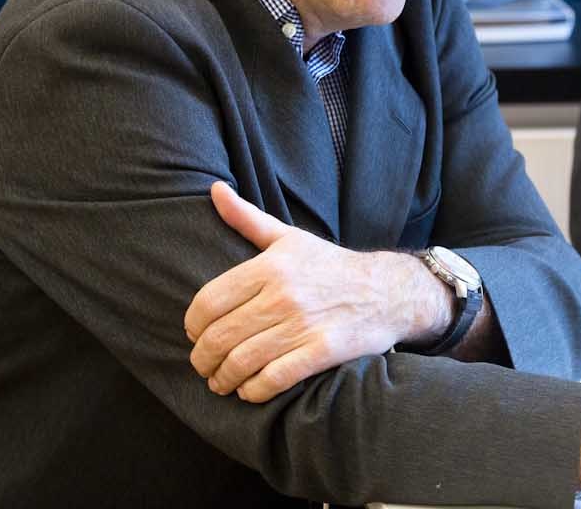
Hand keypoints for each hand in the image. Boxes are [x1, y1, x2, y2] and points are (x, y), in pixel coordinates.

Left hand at [184, 182, 448, 401]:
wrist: (388, 290)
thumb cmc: (330, 265)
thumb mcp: (289, 237)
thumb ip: (247, 218)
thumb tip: (215, 190)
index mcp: (270, 265)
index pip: (208, 302)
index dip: (193, 326)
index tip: (195, 336)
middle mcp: (283, 294)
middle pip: (220, 336)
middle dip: (203, 359)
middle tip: (203, 366)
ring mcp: (303, 323)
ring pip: (242, 361)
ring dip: (223, 378)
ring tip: (221, 382)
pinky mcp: (323, 350)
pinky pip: (274, 378)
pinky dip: (254, 390)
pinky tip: (249, 389)